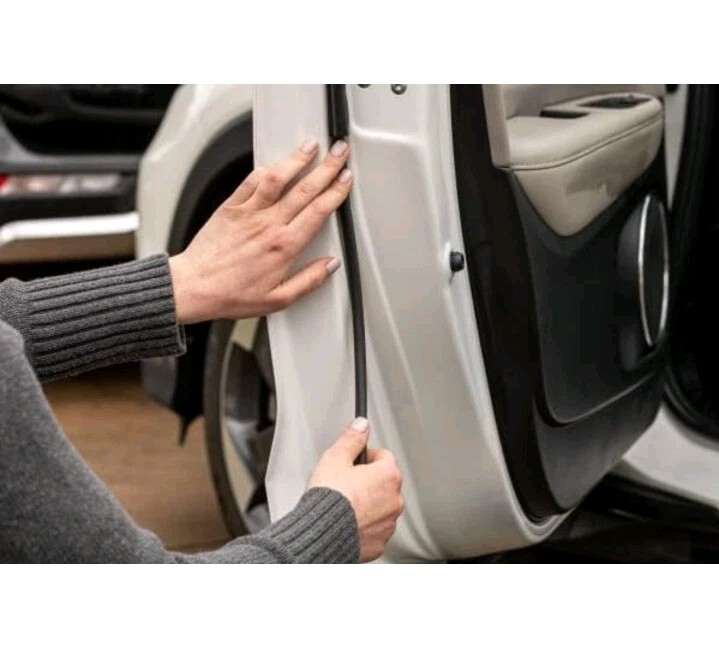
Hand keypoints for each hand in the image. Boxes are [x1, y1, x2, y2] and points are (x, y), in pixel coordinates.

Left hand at [169, 138, 352, 324]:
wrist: (194, 287)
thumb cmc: (231, 294)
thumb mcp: (278, 299)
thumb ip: (309, 281)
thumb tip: (330, 266)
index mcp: (284, 247)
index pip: (318, 211)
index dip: (336, 192)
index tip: (346, 180)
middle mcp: (268, 225)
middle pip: (304, 189)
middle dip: (327, 168)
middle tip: (339, 153)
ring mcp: (248, 213)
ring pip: (278, 179)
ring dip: (297, 160)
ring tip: (311, 146)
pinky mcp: (230, 208)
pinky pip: (250, 182)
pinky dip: (266, 169)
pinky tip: (275, 163)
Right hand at [308, 418, 403, 562]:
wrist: (322, 535)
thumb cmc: (329, 499)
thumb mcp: (335, 458)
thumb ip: (351, 440)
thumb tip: (361, 426)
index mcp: (388, 476)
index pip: (383, 455)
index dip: (365, 456)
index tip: (353, 461)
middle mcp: (394, 500)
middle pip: (384, 482)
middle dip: (368, 481)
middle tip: (346, 482)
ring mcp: (388, 523)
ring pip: (381, 506)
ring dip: (368, 504)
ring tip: (345, 504)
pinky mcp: (379, 543)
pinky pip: (375, 528)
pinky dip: (364, 525)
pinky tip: (348, 521)